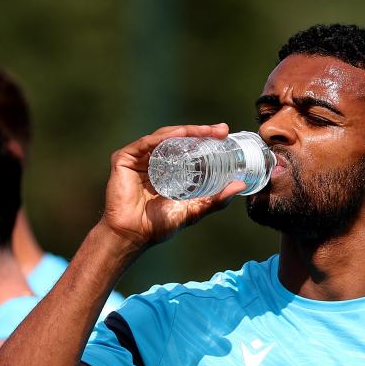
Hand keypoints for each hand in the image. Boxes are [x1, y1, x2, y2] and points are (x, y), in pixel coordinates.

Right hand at [100, 123, 246, 252]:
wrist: (133, 235)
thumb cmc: (158, 226)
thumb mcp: (194, 210)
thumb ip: (215, 200)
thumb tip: (240, 186)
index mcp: (167, 169)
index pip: (187, 148)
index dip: (205, 139)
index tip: (224, 134)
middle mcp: (152, 160)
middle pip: (178, 139)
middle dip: (200, 132)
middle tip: (220, 130)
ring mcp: (138, 158)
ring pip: (164, 137)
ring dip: (186, 132)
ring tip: (206, 131)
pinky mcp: (124, 159)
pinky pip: (146, 143)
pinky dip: (163, 137)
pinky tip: (179, 134)